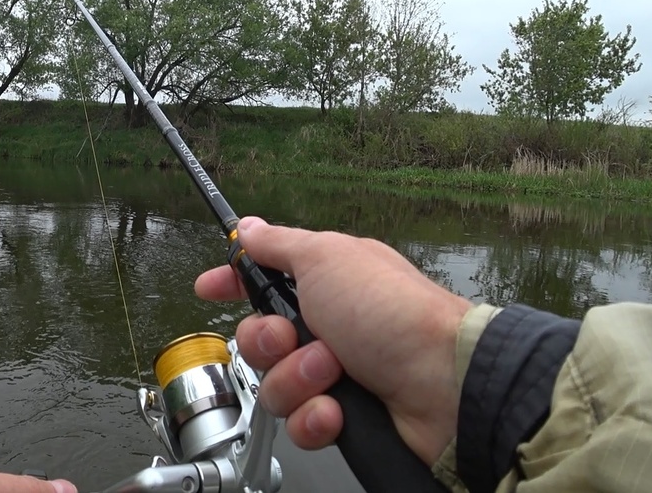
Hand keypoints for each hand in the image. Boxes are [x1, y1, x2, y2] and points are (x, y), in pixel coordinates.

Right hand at [194, 216, 470, 464]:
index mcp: (326, 283)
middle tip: (298, 338)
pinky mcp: (344, 417)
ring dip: (297, 381)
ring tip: (334, 374)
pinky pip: (299, 424)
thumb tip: (247, 226)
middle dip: (270, 344)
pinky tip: (339, 410)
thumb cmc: (391, 313)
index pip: (263, 280)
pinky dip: (316, 417)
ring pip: (275, 386)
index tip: (207, 288)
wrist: (443, 385)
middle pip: (258, 340)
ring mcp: (336, 375)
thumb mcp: (326, 258)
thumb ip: (278, 244)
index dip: (232, 283)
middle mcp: (329, 328)